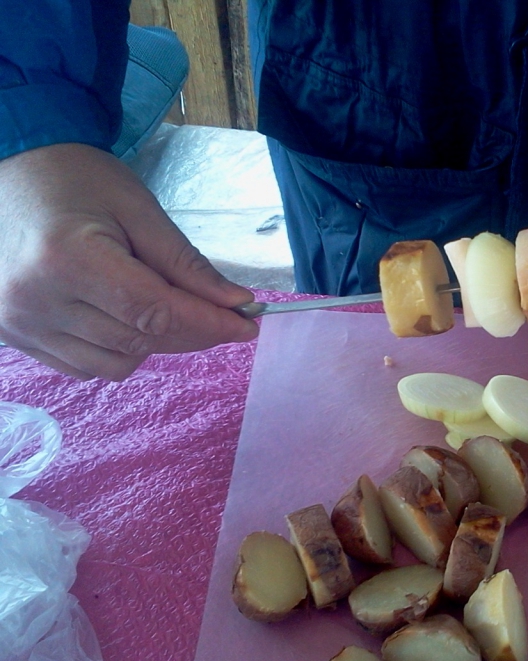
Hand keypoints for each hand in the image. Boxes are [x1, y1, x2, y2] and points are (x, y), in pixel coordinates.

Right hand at [0, 143, 258, 379]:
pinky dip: (118, 350)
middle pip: (140, 342)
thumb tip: (235, 303)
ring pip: (116, 365)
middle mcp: (37, 301)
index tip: (248, 324)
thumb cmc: (77, 180)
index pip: (156, 312)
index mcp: (67, 259)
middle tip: (223, 312)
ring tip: (162, 304)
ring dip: (154, 344)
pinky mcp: (16, 336)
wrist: (14, 171)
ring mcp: (20, 324)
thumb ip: (186, 264)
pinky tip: (125, 316)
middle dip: (192, 331)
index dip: (209, 323)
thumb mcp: (140, 210)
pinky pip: (85, 367)